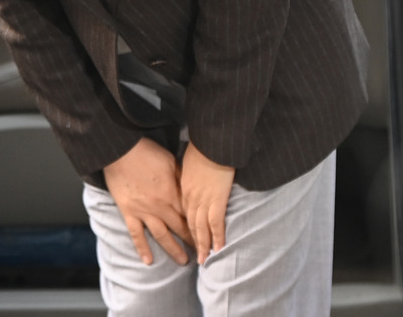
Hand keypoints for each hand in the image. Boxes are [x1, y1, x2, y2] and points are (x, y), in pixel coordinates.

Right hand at [102, 137, 191, 265]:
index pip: (191, 215)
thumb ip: (182, 177)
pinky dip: (142, 248)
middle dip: (192, 241)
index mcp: (173, 193)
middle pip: (180, 228)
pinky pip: (136, 234)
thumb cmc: (146, 152)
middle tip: (202, 253)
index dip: (201, 226)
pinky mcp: (128, 212)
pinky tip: (148, 261)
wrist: (119, 150)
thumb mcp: (170, 161)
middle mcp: (160, 207)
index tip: (210, 236)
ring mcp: (143, 211)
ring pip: (161, 235)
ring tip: (183, 261)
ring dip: (173, 249)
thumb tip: (193, 188)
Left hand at [179, 140, 234, 263]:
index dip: (187, 227)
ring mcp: (203, 200)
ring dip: (204, 244)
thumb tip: (191, 179)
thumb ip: (188, 176)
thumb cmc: (200, 150)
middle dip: (194, 241)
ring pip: (201, 227)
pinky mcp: (216, 200)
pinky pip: (216, 222)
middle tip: (197, 257)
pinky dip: (217, 236)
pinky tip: (219, 248)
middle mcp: (190, 198)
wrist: (210, 144)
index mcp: (183, 189)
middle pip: (190, 224)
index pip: (184, 213)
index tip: (189, 238)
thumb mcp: (187, 163)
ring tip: (206, 259)